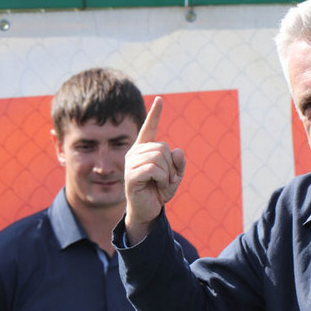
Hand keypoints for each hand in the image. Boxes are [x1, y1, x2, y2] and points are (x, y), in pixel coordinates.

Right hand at [123, 96, 185, 242]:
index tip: (160, 100)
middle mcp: (135, 153)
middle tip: (166, 179)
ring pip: (159, 157)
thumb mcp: (175, 176)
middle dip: (170, 165)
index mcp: (144, 150)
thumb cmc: (158, 192)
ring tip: (161, 184)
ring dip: (167, 173)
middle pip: (162, 147)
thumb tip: (177, 150)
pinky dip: (162, 179)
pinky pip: (154, 169)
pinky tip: (158, 186)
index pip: (149, 128)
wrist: (147, 211)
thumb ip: (179, 163)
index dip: (155, 114)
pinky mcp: (131, 175)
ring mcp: (131, 163)